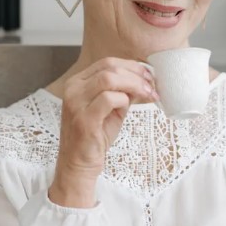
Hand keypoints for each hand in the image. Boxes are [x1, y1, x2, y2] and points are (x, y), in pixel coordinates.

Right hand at [49, 58, 157, 205]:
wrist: (79, 162)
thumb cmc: (95, 136)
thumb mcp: (112, 109)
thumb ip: (124, 93)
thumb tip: (147, 81)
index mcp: (78, 82)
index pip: (107, 63)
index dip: (131, 66)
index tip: (149, 76)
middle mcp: (73, 89)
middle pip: (109, 68)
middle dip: (136, 75)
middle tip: (152, 86)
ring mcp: (76, 103)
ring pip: (109, 79)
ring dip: (134, 85)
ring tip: (147, 94)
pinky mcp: (84, 119)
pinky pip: (109, 99)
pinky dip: (124, 100)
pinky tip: (129, 107)